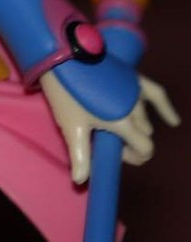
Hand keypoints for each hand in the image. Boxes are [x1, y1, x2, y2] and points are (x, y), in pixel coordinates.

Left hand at [41, 71, 179, 184]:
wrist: (66, 60)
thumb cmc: (69, 96)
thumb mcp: (72, 129)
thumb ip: (80, 156)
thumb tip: (80, 181)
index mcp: (123, 121)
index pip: (144, 148)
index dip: (134, 157)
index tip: (115, 156)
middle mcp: (136, 107)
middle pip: (142, 134)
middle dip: (129, 142)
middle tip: (105, 142)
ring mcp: (137, 91)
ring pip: (145, 118)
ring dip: (136, 127)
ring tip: (117, 131)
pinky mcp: (134, 78)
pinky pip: (157, 94)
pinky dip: (165, 110)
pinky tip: (174, 122)